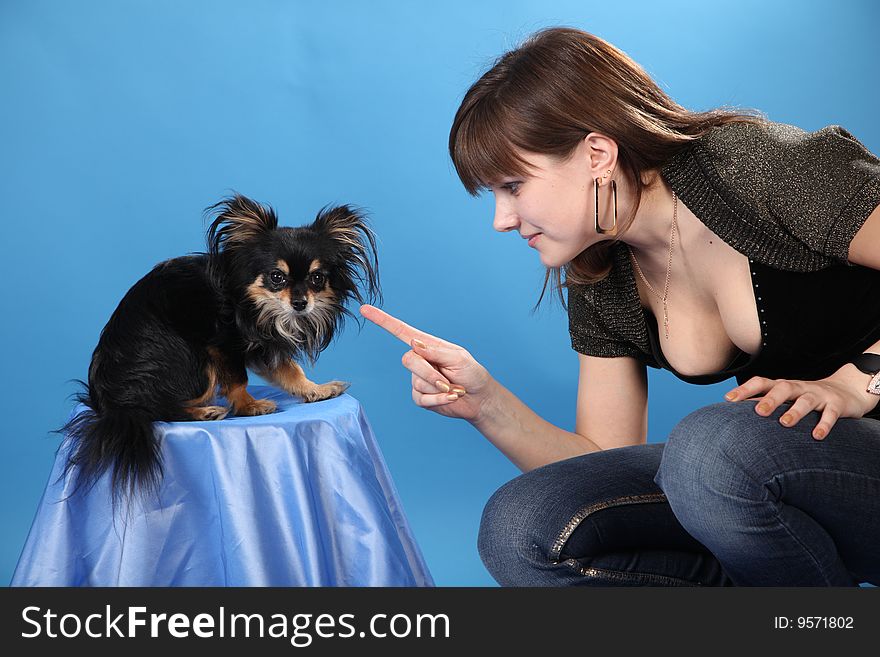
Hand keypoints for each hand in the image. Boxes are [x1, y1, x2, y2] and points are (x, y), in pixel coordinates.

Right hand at [359, 304, 493, 422]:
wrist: (479, 399)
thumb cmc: (472, 374)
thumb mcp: (458, 358)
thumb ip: (436, 351)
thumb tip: (413, 343)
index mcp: (428, 345)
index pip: (401, 331)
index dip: (383, 320)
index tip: (364, 309)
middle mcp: (420, 360)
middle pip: (408, 360)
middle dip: (429, 373)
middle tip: (448, 381)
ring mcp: (418, 379)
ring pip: (416, 381)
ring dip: (438, 388)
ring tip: (454, 389)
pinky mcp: (420, 396)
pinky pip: (420, 398)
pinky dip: (438, 400)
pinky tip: (450, 397)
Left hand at [724, 366, 879, 439]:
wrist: (848, 390)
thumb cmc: (806, 397)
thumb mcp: (786, 398)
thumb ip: (764, 404)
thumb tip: (733, 416)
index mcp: (783, 386)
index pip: (761, 383)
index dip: (745, 390)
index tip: (728, 399)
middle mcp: (799, 387)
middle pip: (783, 388)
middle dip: (770, 399)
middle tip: (758, 412)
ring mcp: (819, 394)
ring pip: (806, 400)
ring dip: (795, 411)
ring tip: (785, 423)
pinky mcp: (836, 405)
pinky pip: (830, 414)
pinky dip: (824, 424)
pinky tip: (816, 436)